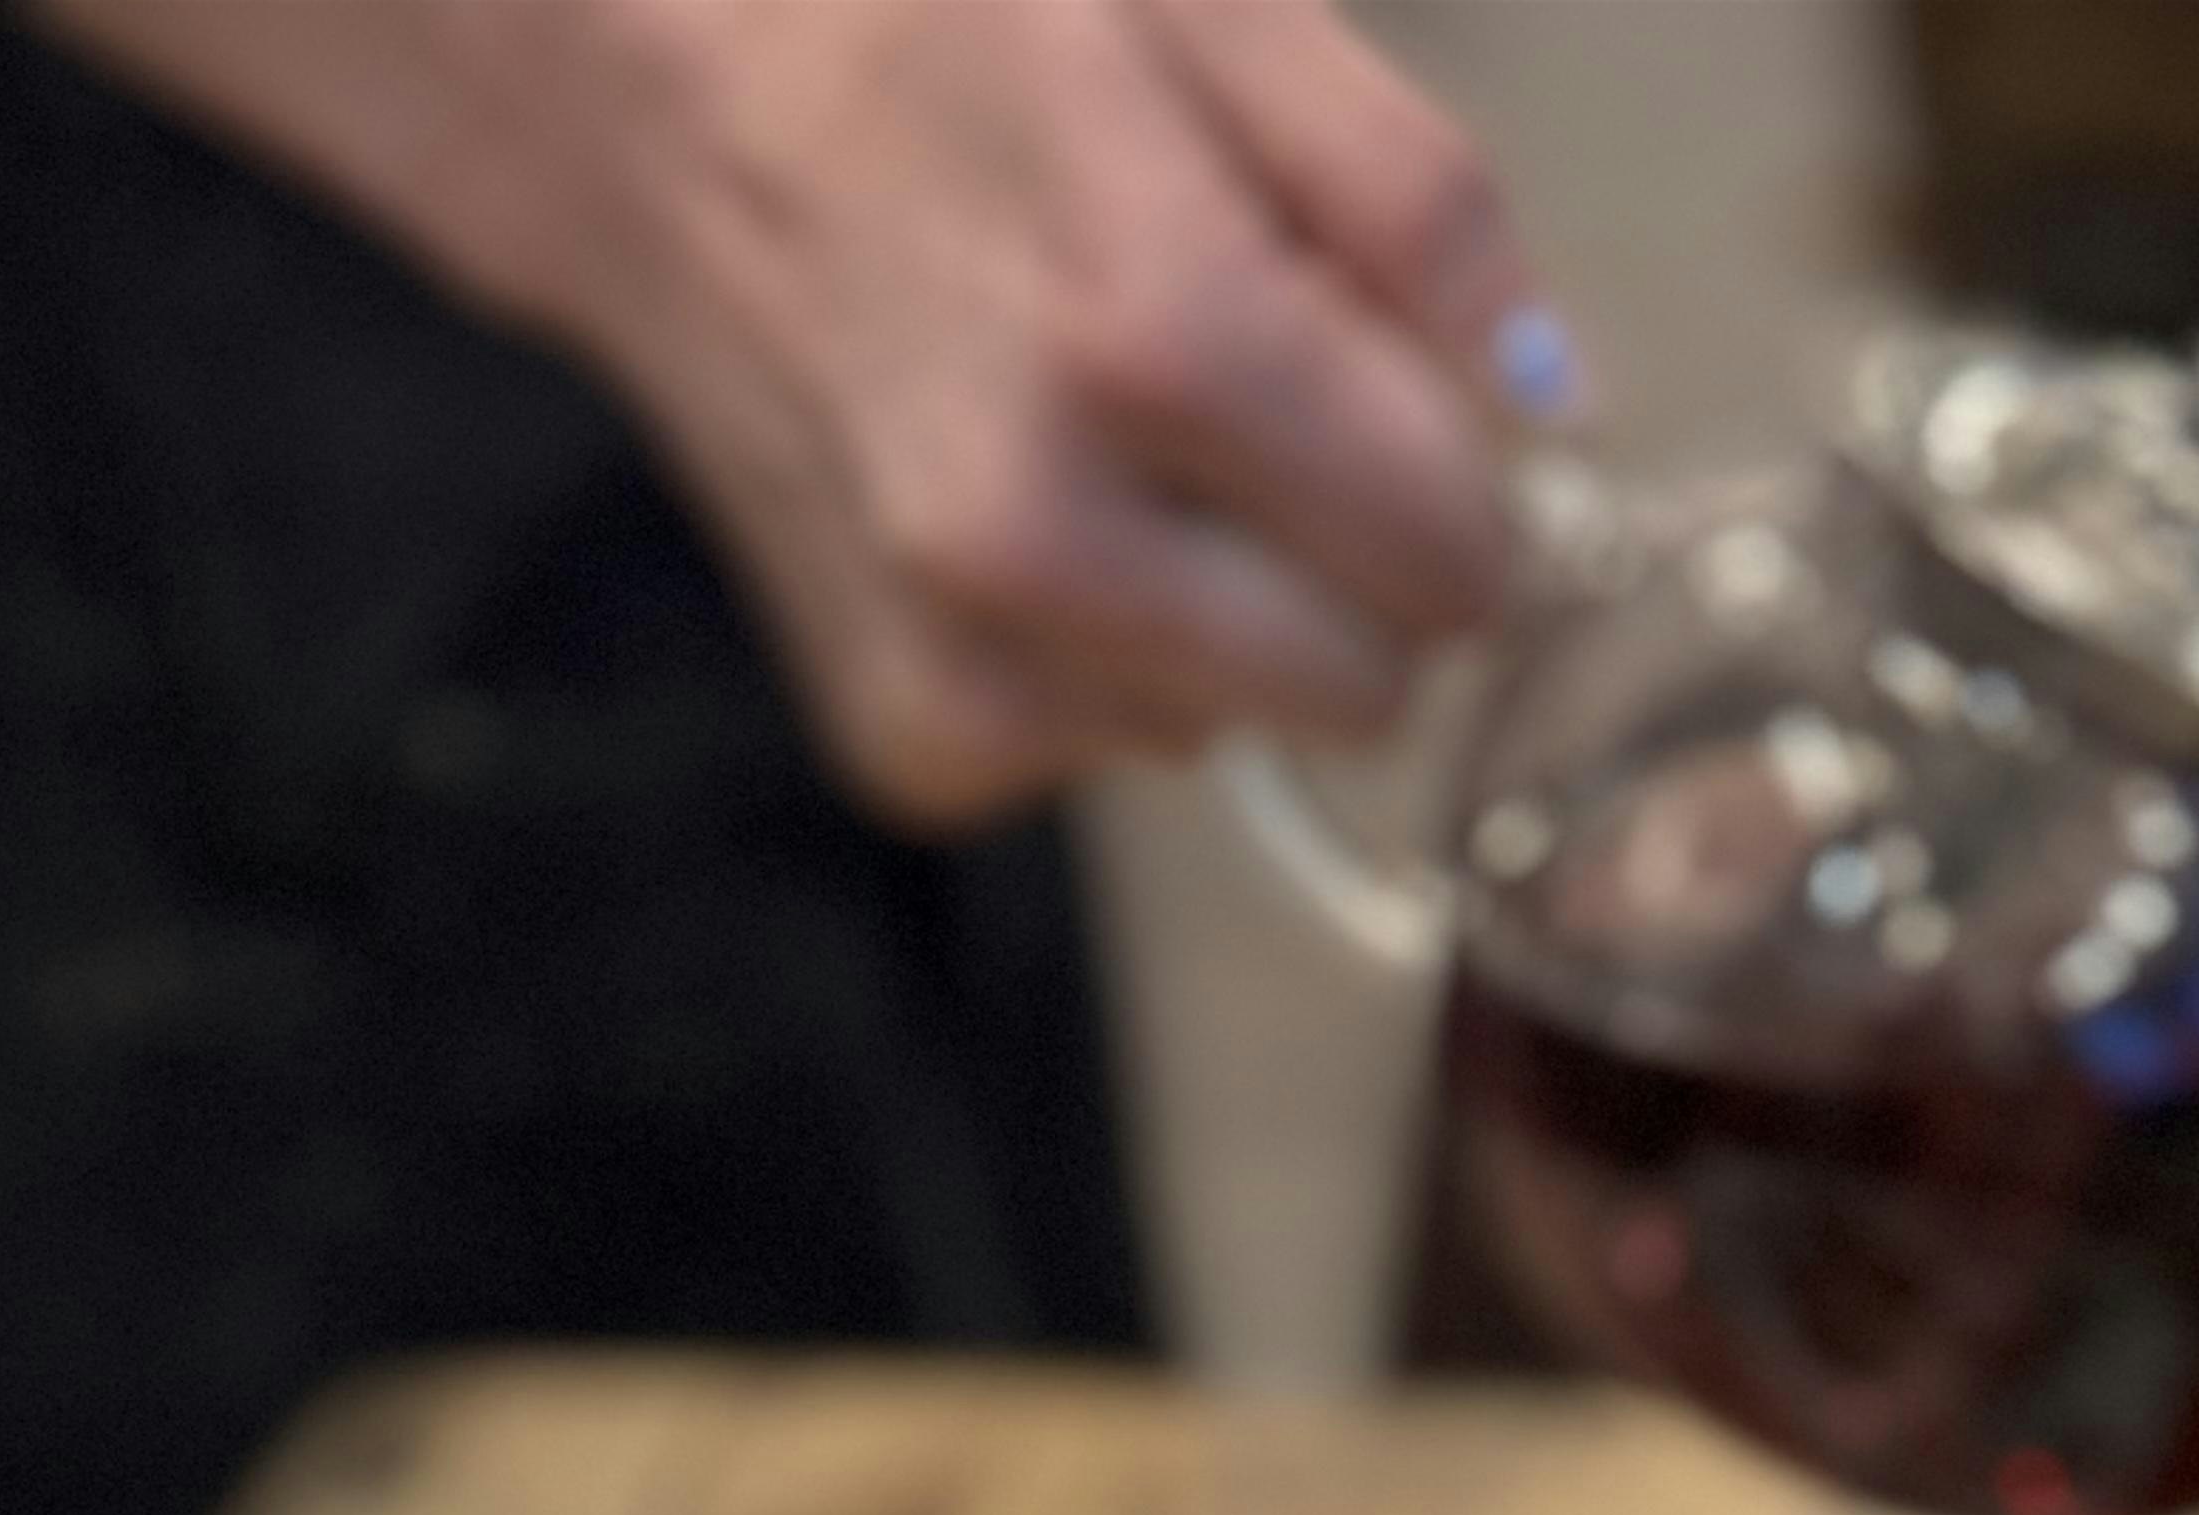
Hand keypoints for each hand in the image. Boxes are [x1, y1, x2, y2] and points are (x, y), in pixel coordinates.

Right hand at [34, 0, 1556, 816]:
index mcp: (1162, 330)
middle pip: (1366, 686)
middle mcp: (1049, 527)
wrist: (643, 84)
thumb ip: (1413, 205)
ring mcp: (961, 648)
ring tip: (1082, 426)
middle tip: (1246, 424)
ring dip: (1206, 609)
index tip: (1402, 419)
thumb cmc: (935, 12)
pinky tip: (1004, 508)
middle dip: (1348, 572)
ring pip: (1232, 725)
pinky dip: (1086, 662)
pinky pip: (1096, 755)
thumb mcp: (1206, 4)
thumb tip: (1555, 402)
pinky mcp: (903, 726)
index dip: (1460, 490)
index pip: (1460, 562)